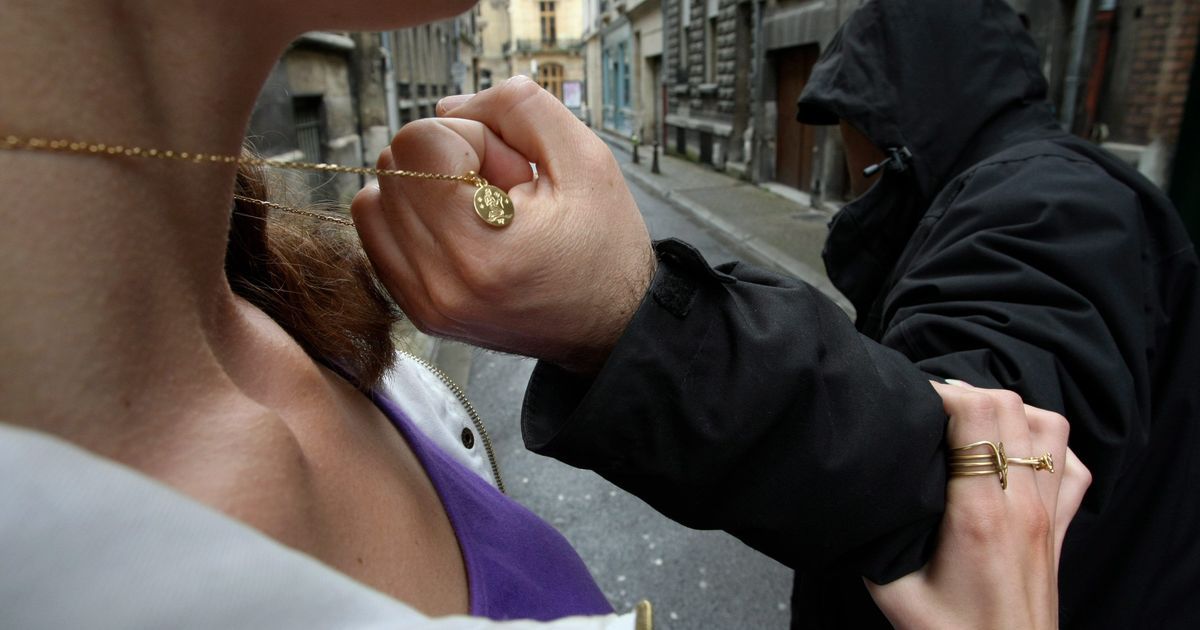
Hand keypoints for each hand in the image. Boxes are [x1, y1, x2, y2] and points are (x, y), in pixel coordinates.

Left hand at [351, 76, 654, 372]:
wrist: (613, 326)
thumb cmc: (606, 248)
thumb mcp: (586, 158)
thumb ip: (518, 107)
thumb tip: (447, 108)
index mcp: (480, 248)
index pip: (418, 142)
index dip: (470, 137)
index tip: (512, 172)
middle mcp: (440, 283)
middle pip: (393, 167)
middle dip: (448, 164)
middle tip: (503, 194)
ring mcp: (424, 303)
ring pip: (373, 203)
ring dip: (422, 192)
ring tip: (479, 215)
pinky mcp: (419, 312)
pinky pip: (378, 239)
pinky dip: (412, 222)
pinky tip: (462, 231)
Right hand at [867, 381, 1090, 628]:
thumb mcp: (891, 587)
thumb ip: (874, 537)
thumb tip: (857, 497)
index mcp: (977, 514)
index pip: (974, 415)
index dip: (941, 393)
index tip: (914, 402)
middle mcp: (1021, 505)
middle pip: (1009, 406)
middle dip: (966, 393)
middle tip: (933, 409)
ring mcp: (1048, 515)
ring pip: (1049, 426)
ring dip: (1011, 411)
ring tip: (974, 423)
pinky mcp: (1060, 530)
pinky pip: (1072, 465)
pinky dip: (1048, 446)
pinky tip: (1017, 453)